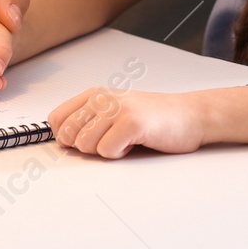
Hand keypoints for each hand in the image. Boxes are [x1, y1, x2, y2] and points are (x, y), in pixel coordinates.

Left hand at [48, 87, 207, 158]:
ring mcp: (117, 109)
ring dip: (106, 150)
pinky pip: (107, 151)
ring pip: (86, 145)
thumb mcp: (115, 112)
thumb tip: (62, 141)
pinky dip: (120, 154)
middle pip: (68, 135)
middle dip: (87, 146)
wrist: (190, 115)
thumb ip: (88, 121)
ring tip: (126, 139)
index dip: (65, 137)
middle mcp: (103, 98)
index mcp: (95, 94)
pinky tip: (135, 143)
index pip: (57, 119)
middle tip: (111, 140)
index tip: (83, 141)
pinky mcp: (131, 123)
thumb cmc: (154, 118)